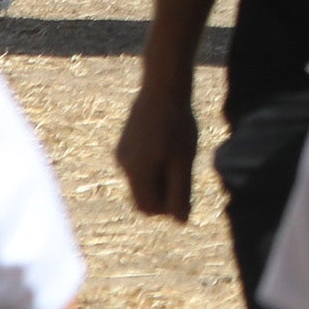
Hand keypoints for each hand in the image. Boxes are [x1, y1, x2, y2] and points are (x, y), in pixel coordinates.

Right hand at [114, 83, 198, 220]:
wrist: (163, 86)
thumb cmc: (177, 123)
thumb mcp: (184, 160)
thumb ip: (181, 191)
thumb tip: (180, 222)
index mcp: (136, 172)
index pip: (148, 208)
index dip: (168, 206)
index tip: (186, 186)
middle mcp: (123, 165)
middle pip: (143, 196)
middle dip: (164, 191)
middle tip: (184, 167)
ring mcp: (122, 153)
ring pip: (142, 180)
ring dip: (161, 176)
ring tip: (179, 151)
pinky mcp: (126, 143)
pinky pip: (140, 165)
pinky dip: (155, 164)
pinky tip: (170, 143)